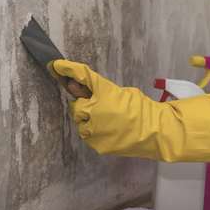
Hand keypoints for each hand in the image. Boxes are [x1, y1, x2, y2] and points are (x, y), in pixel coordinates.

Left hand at [50, 59, 209, 162]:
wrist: (154, 132)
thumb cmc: (141, 109)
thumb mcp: (122, 92)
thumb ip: (101, 91)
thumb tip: (82, 90)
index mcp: (104, 93)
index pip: (81, 76)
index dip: (67, 69)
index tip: (56, 65)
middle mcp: (95, 110)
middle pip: (76, 105)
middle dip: (83, 104)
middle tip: (96, 106)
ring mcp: (94, 129)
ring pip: (80, 122)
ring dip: (88, 119)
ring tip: (106, 121)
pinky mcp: (96, 143)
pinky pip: (88, 135)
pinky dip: (94, 132)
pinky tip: (108, 131)